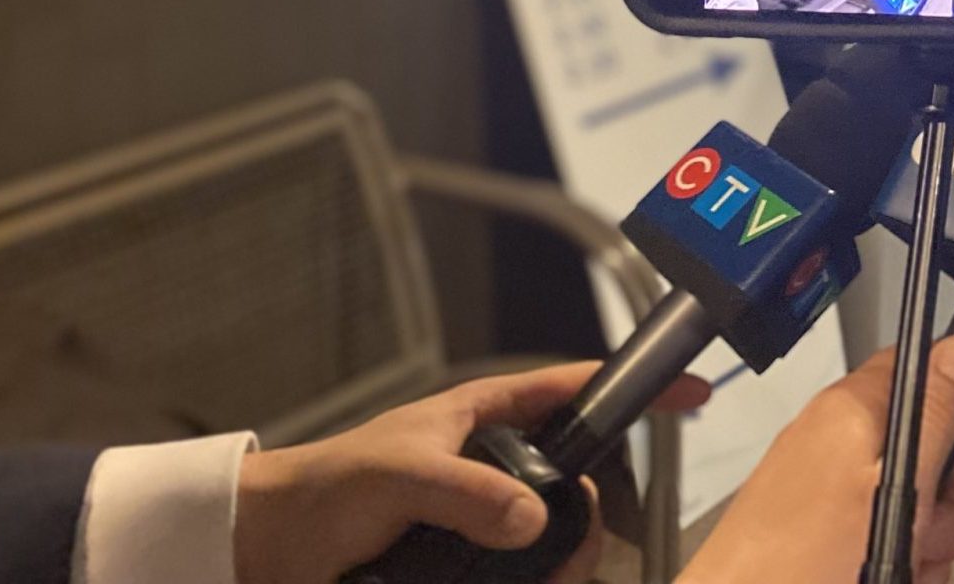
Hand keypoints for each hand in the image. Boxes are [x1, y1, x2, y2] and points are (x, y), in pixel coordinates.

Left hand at [234, 361, 709, 583]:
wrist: (264, 550)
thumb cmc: (322, 489)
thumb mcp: (401, 476)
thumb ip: (470, 491)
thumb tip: (532, 517)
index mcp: (483, 415)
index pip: (574, 390)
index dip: (633, 388)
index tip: (688, 395)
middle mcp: (491, 462)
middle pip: (576, 481)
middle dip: (590, 518)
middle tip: (582, 554)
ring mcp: (480, 515)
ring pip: (552, 536)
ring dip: (561, 564)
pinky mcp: (466, 562)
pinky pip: (518, 572)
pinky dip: (535, 582)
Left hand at [683, 337, 953, 583]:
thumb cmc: (799, 564)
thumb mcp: (891, 484)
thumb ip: (932, 416)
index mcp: (850, 409)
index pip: (923, 365)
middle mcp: (835, 440)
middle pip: (925, 443)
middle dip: (944, 493)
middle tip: (926, 526)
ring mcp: (828, 487)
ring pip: (909, 495)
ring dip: (923, 536)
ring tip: (900, 564)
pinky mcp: (821, 527)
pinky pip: (880, 529)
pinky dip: (896, 558)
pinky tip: (885, 577)